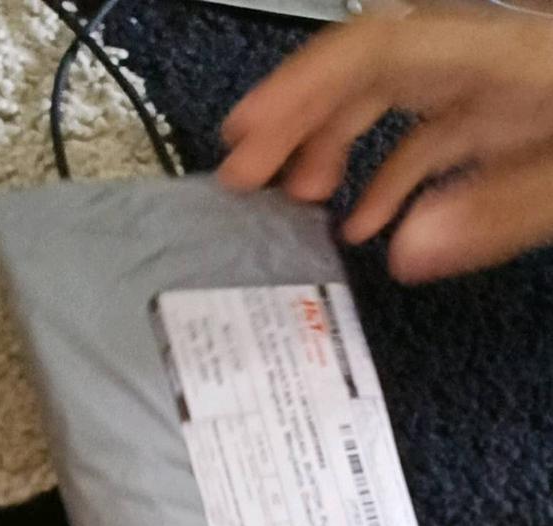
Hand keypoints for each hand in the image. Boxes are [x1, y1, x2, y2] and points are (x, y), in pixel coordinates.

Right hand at [219, 14, 552, 281]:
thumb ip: (493, 213)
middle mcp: (483, 62)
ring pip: (387, 103)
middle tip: (245, 173)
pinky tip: (367, 223)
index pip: (370, 54)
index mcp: (496, 56)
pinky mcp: (502, 117)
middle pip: (362, 73)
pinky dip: (387, 179)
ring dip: (333, 149)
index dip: (296, 90)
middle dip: (294, 121)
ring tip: (298, 200)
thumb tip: (407, 250)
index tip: (245, 135)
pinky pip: (426, 138)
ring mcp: (490, 87)